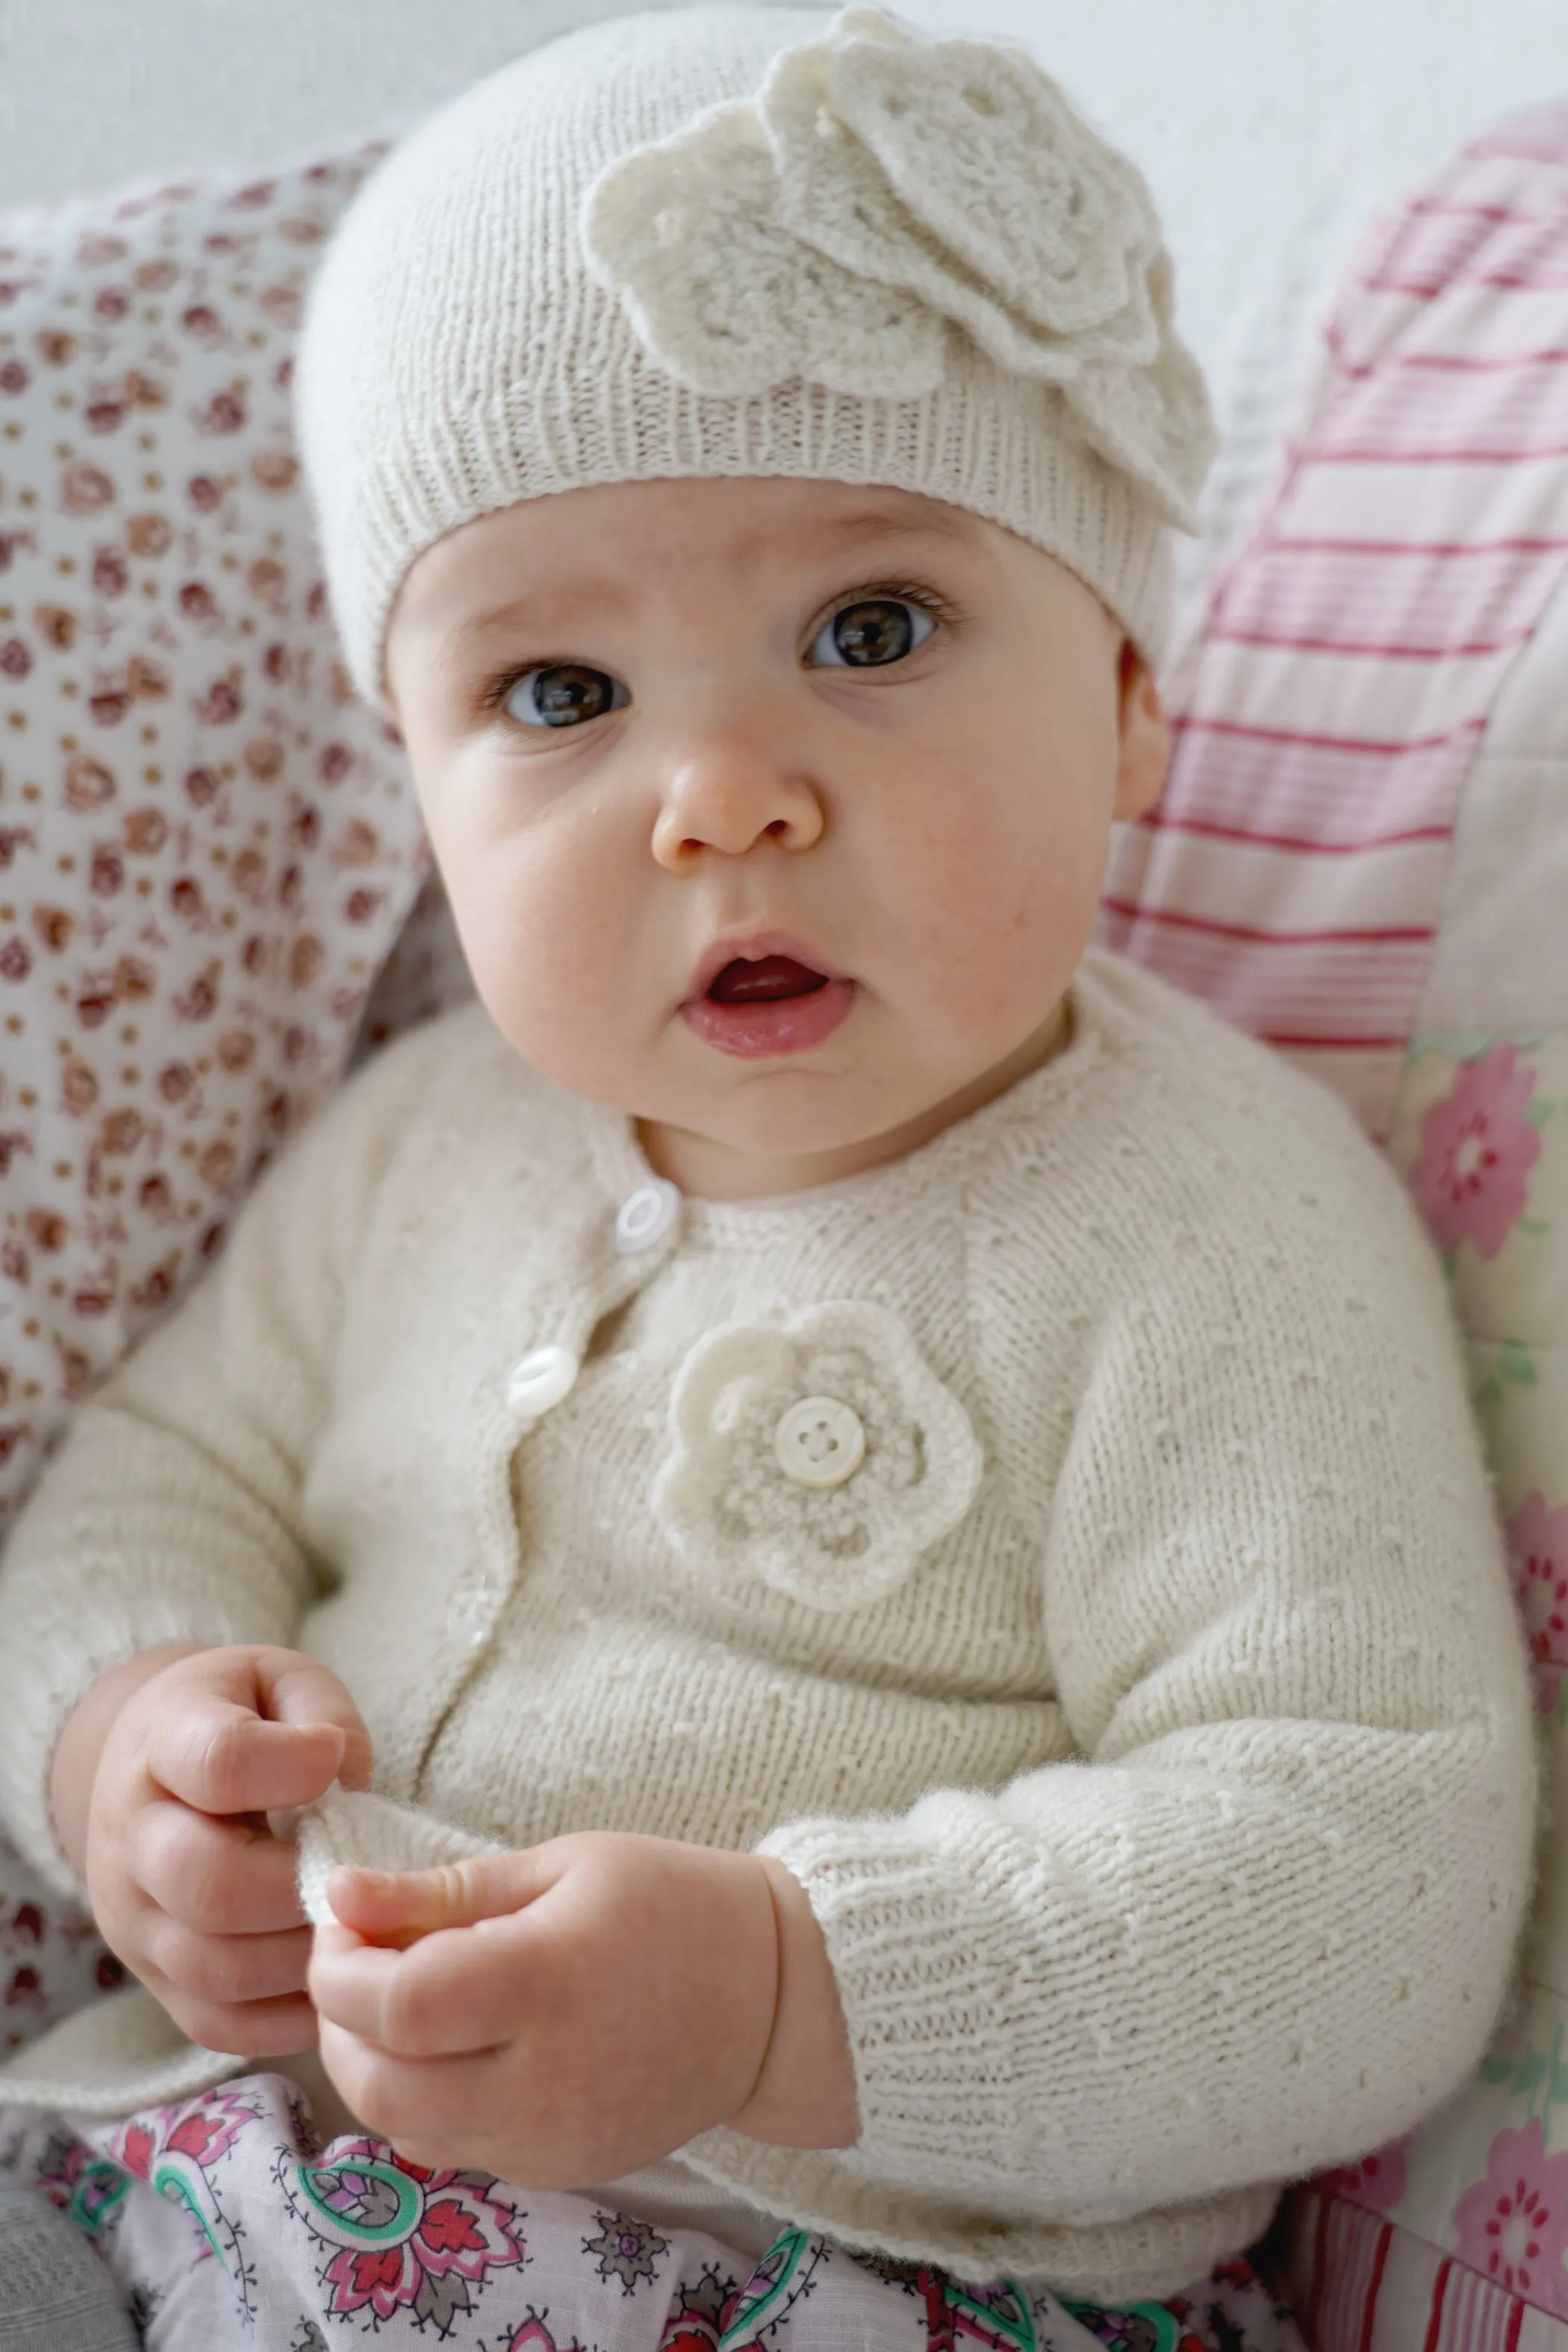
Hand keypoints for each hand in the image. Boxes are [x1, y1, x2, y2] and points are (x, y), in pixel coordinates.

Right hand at [76, 1645, 371, 2055]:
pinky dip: (288, 2015)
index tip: (330, 1756)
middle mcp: (133, 1839)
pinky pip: (218, 2023)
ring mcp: (134, 1920)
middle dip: (301, 1885)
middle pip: (208, 1884)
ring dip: (303, 1956)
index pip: (217, 1761)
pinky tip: (333, 1976)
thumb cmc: (239, 1718)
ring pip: (214, 1967)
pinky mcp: (153, 1980)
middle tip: (354, 1871)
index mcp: (164, 1745)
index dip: (290, 1766)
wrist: (147, 1763)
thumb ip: (320, 1712)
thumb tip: (342, 1778)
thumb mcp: (280, 1678)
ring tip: (353, 1924)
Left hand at [309, 1832, 859, 2184]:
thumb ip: (441, 1892)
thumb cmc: (671, 1905)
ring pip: (402, 2127)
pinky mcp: (557, 2169)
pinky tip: (449, 2045)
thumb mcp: (561, 1865)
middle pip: (379, 2082)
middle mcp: (542, 2077)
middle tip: (352, 1964)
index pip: (394, 2002)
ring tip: (395, 2002)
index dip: (339, 1966)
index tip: (342, 1921)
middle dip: (335, 2022)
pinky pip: (452, 2147)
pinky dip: (420, 2100)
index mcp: (546, 1982)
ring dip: (369, 2066)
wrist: (772, 1999)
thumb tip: (339, 1893)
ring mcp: (549, 2138)